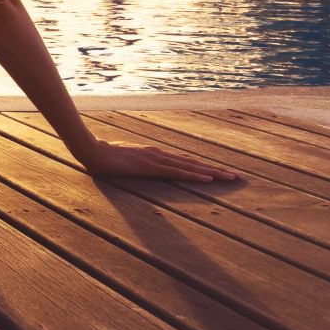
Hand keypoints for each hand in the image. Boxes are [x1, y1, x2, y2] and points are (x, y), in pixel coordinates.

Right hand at [75, 137, 239, 182]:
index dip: (204, 166)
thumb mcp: (125, 161)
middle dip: (216, 170)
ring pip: (190, 166)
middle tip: (237, 177)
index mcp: (155, 154)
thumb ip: (135, 163)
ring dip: (212, 172)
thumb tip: (139, 167)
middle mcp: (159, 154)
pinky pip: (177, 171)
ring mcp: (156, 159)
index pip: (185, 161)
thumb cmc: (105, 156)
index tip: (221, 172)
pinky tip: (208, 178)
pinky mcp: (151, 166)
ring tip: (230, 178)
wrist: (92, 151)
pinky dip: (194, 174)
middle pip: (193, 163)